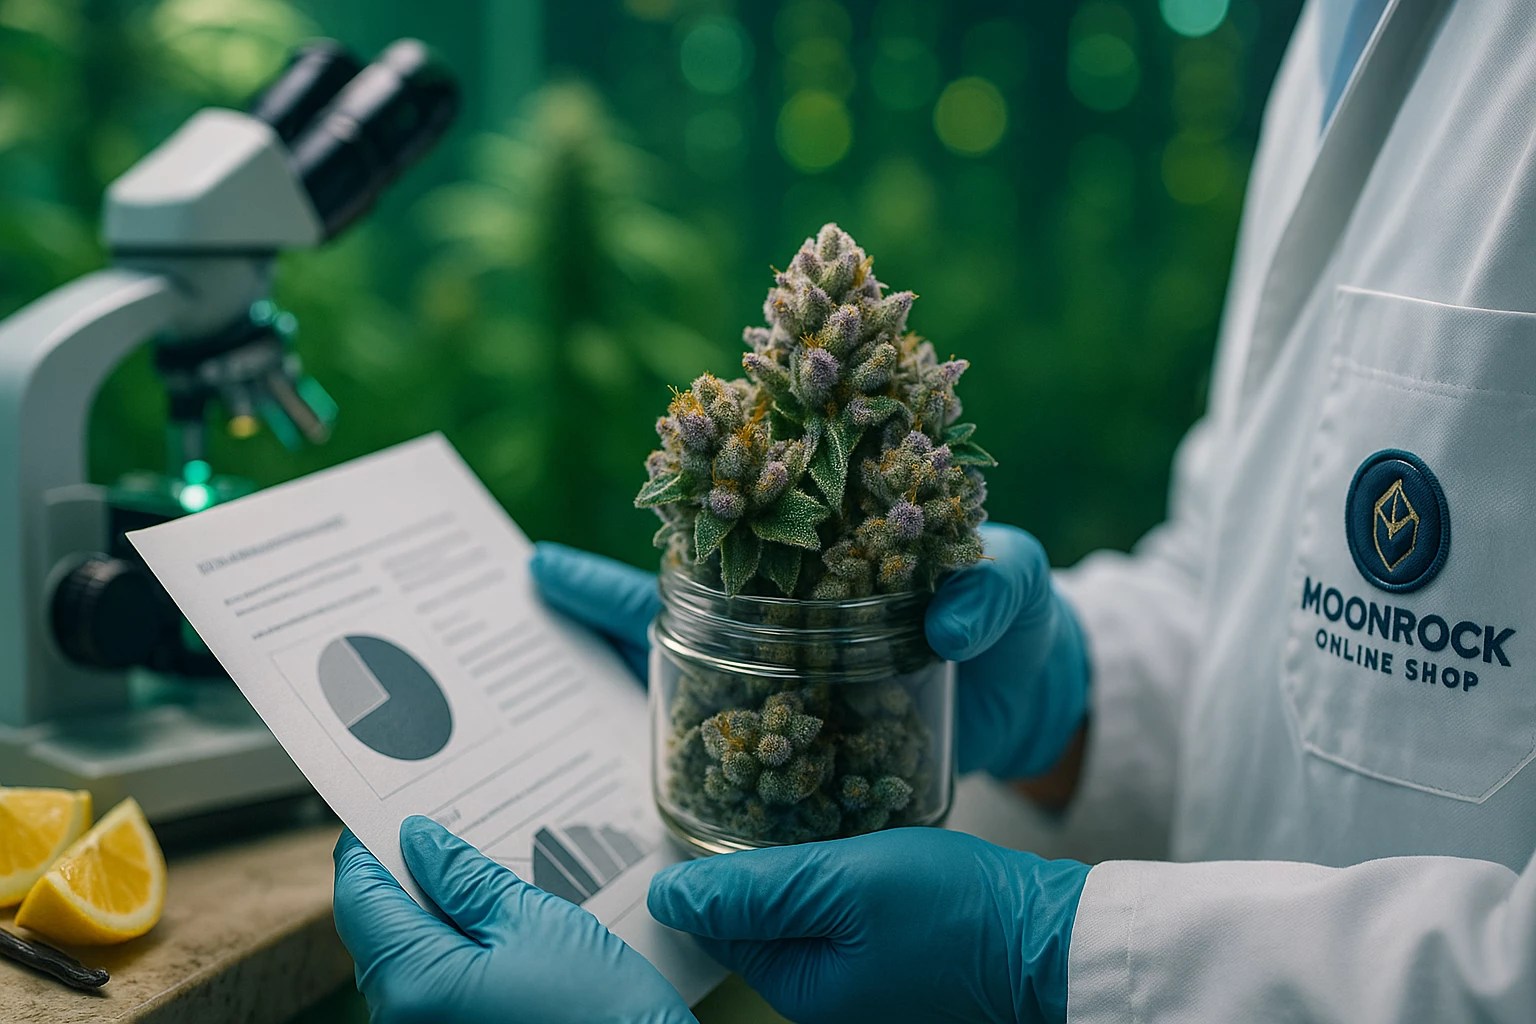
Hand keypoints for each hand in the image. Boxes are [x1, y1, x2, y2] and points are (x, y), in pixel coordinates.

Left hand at [333, 816, 694, 1023]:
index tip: (387, 809)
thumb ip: (466, 880)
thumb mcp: (534, 921)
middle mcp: (401, 1019)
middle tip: (451, 830)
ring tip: (485, 876)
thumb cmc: (598, 1011)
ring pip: (407, 956)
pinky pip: (432, 984)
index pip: (359, 897)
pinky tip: (495, 926)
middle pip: (380, 927)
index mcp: (413, 982)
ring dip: (435, 913)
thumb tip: (420, 841)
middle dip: (409, 876)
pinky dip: (453, 949)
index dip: (368, 846)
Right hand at [530, 523, 1089, 779]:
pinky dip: (698, 773)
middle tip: (517, 624)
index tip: (544, 566)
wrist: (1038, 698)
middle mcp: (787, 625)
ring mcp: (793, 691)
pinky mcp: (813, 753)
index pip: (716, 546)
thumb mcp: (1017, 584)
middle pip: (674, 622)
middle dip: (596, 625)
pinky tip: (650, 794)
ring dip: (628, 699)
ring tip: (543, 715)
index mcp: (820, 560)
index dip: (639, 549)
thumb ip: (993, 586)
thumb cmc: (1019, 617)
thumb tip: (948, 622)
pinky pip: (743, 762)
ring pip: (692, 691)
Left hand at [648, 827, 1089, 1023]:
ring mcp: (859, 971)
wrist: (1053, 932)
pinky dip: (829, 863)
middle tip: (747, 776)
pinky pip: (835, 903)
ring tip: (788, 787)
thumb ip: (752, 891)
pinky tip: (838, 823)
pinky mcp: (890, 948)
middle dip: (744, 852)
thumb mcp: (841, 885)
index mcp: (798, 987)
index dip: (700, 862)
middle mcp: (822, 990)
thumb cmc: (955, 909)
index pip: (715, 924)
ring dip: (788, 850)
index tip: (702, 796)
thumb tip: (667, 896)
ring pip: (795, 902)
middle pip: (752, 914)